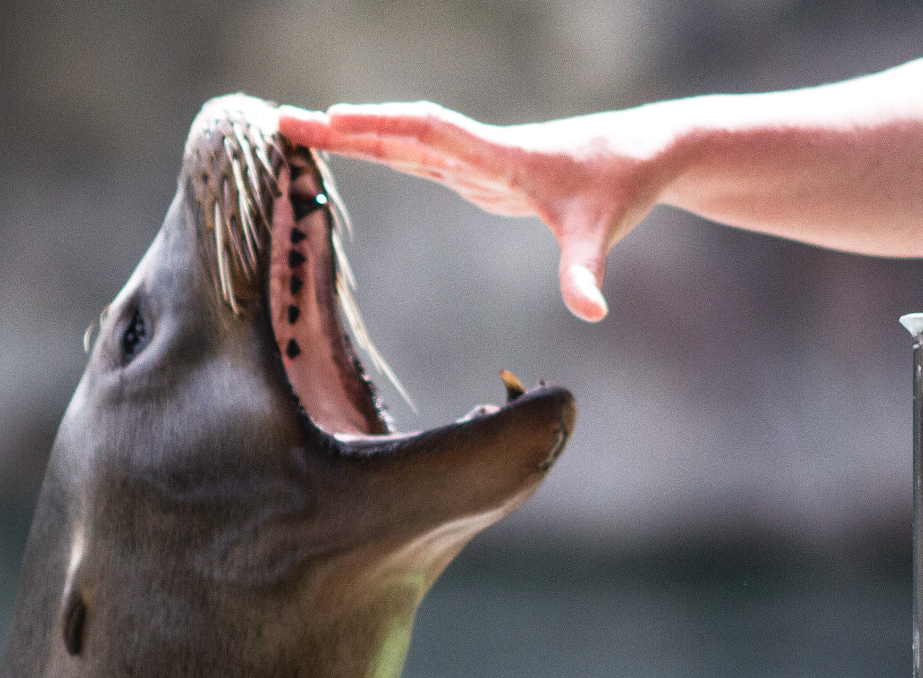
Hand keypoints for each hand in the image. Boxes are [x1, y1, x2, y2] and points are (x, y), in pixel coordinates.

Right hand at [279, 102, 673, 320]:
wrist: (640, 154)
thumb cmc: (621, 186)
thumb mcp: (603, 232)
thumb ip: (587, 273)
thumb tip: (591, 312)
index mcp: (501, 155)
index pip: (432, 133)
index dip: (384, 127)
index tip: (334, 119)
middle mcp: (479, 151)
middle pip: (400, 133)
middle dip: (342, 128)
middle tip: (282, 121)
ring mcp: (474, 160)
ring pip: (401, 141)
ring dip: (350, 135)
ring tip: (294, 129)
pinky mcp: (476, 172)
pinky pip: (414, 154)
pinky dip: (377, 148)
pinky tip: (347, 147)